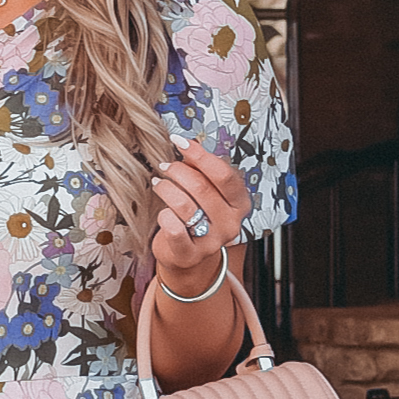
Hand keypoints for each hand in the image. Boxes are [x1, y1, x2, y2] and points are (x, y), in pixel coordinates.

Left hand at [147, 142, 246, 294]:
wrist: (189, 257)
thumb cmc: (197, 218)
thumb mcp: (206, 193)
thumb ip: (201, 170)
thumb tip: (188, 145)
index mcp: (239, 204)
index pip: (223, 174)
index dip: (199, 155)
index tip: (179, 141)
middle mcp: (230, 223)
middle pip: (201, 187)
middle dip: (178, 171)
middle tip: (165, 167)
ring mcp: (211, 241)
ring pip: (184, 205)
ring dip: (166, 189)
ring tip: (159, 184)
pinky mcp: (190, 254)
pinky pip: (173, 228)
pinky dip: (164, 215)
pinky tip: (163, 212)